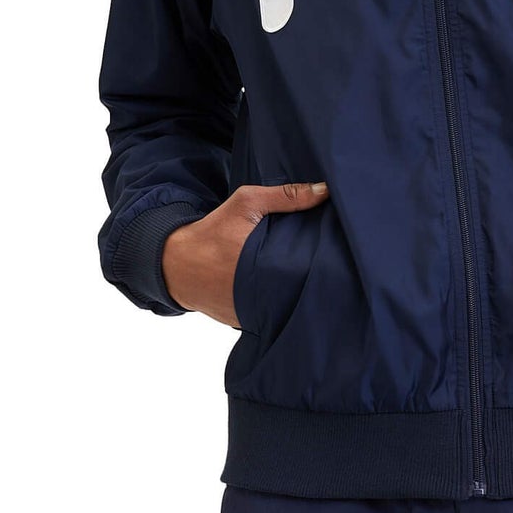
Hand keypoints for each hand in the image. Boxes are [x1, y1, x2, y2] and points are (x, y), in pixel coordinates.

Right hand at [161, 181, 328, 322]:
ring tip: (307, 277)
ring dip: (295, 292)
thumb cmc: (213, 230)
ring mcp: (254, 312)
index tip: (336, 250)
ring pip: (286, 303)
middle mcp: (263, 293)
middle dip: (313, 277)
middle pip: (301, 288)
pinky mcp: (244, 322)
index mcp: (267, 264)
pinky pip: (268, 312)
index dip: (324, 261)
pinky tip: (282, 289)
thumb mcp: (246, 203)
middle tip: (326, 263)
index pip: (309, 268)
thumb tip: (324, 190)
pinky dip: (275, 302)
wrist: (176, 264)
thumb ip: (286, 196)